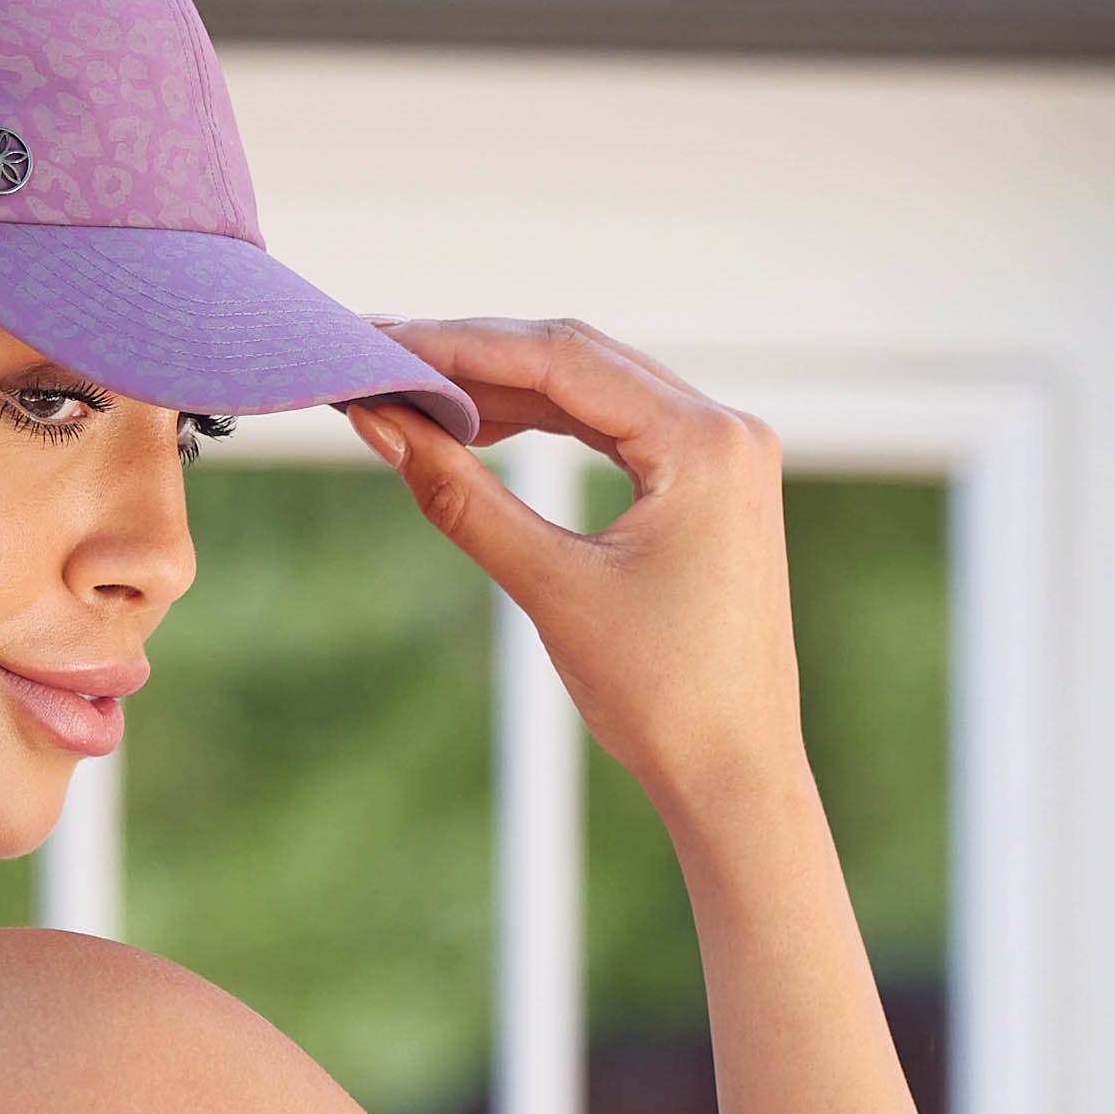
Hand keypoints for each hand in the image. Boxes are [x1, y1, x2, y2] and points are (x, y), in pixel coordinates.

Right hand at [348, 318, 803, 819]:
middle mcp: (725, 430)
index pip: (561, 359)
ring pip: (593, 389)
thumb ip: (462, 497)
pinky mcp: (708, 484)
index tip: (379, 340)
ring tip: (413, 390)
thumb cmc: (660, 695)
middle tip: (380, 353)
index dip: (458, 345)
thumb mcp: (550, 588)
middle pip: (577, 358)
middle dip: (474, 356)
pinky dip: (544, 423)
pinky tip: (479, 426)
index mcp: (704, 443)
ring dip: (503, 387)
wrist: (734, 772)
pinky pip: (613, 427)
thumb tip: (380, 426)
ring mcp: (722, 454)